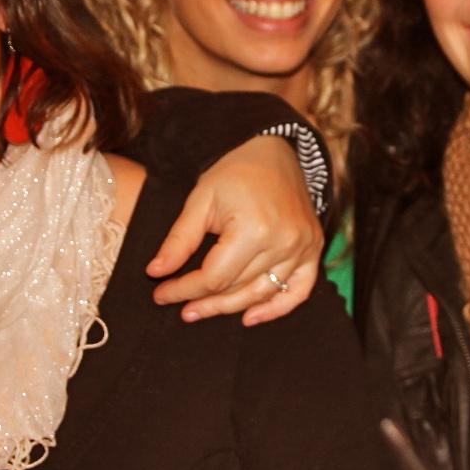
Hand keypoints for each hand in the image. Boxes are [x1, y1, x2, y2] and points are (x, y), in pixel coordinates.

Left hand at [147, 135, 323, 325]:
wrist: (276, 152)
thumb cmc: (235, 172)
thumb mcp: (200, 200)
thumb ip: (180, 240)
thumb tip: (156, 273)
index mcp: (253, 228)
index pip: (214, 276)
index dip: (184, 289)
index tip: (161, 293)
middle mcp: (283, 242)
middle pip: (237, 289)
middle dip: (204, 301)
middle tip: (182, 309)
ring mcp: (303, 247)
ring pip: (262, 293)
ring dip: (231, 307)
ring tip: (204, 310)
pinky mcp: (313, 249)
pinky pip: (298, 291)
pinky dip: (276, 308)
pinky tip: (250, 317)